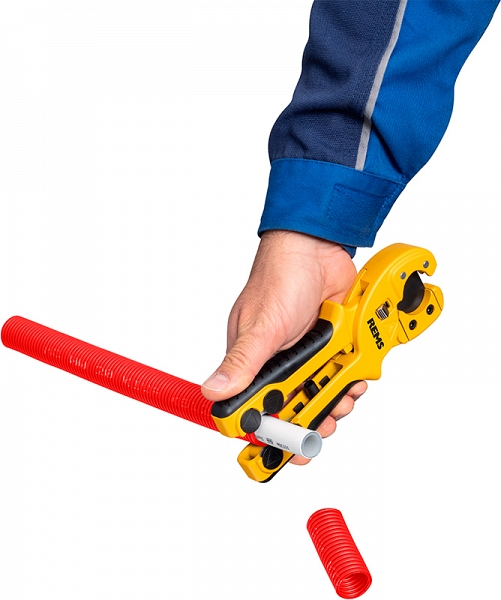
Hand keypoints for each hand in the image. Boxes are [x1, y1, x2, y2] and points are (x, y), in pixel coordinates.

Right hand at [201, 230, 366, 463]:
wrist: (318, 248)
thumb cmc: (279, 279)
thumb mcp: (262, 326)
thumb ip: (242, 362)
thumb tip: (214, 393)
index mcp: (251, 363)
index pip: (254, 409)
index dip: (269, 433)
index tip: (286, 450)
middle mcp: (278, 363)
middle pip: (294, 408)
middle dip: (312, 418)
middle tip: (326, 419)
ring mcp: (306, 356)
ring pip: (322, 394)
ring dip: (337, 396)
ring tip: (345, 389)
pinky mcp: (330, 347)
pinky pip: (342, 374)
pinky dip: (352, 376)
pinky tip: (356, 372)